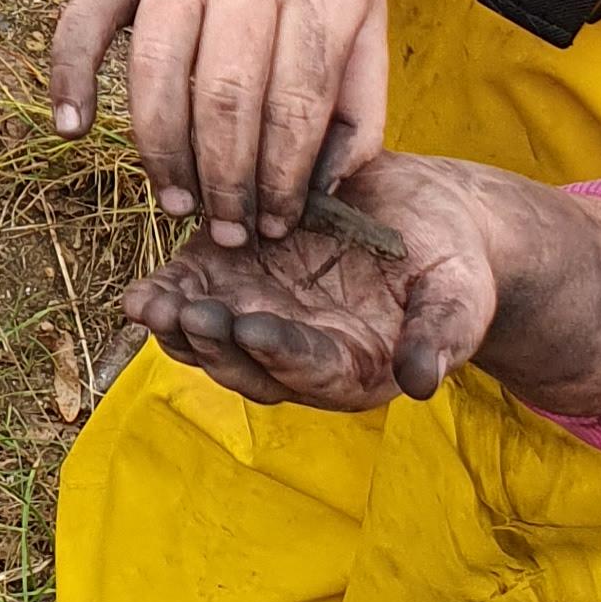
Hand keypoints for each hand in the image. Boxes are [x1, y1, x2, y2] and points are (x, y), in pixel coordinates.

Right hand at [47, 0, 385, 244]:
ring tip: (177, 203)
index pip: (298, 102)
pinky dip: (69, 72)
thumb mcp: (370, 7)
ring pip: (157, 68)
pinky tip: (73, 128)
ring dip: (160, 150)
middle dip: (224, 179)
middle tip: (225, 231)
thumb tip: (332, 185)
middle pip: (227, 95)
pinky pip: (85, 16)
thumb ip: (361, 97)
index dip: (283, 177)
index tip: (275, 224)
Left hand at [129, 152, 600, 418]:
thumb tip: (423, 382)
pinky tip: (141, 293)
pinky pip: (196, 295)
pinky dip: (168, 296)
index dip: (281, 352)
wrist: (427, 218)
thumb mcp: (459, 296)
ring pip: (212, 339)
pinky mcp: (239, 276)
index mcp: (355, 368)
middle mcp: (299, 354)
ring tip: (149, 308)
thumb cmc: (454, 265)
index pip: (312, 369)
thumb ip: (440, 336)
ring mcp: (263, 317)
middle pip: (248, 364)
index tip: (253, 329)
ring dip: (178, 328)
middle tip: (187, 317)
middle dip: (215, 344)